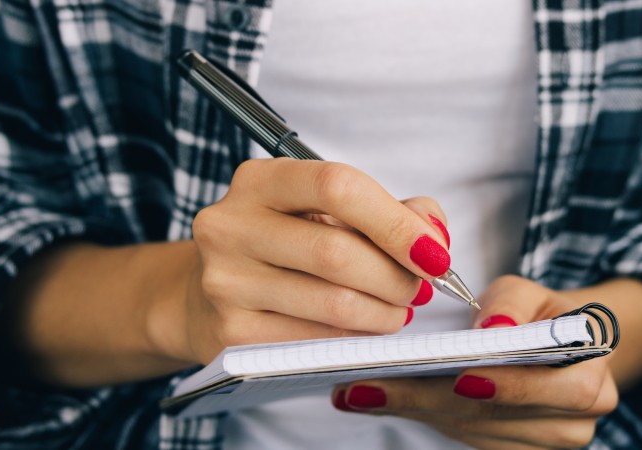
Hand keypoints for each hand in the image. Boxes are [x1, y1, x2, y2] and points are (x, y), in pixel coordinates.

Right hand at [151, 158, 451, 364]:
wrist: (206, 292)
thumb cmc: (283, 244)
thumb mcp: (326, 211)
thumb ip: (388, 211)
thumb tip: (433, 237)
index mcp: (259, 181)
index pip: (337, 186)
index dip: (396, 223)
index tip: (435, 254)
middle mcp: (231, 226)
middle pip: (337, 253)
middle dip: (396, 277)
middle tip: (418, 289)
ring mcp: (225, 283)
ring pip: (334, 304)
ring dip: (385, 314)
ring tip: (397, 310)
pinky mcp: (231, 334)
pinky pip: (317, 342)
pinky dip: (356, 339)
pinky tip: (362, 329)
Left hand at [331, 276, 618, 448]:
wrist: (558, 347)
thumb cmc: (541, 314)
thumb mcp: (531, 292)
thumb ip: (513, 302)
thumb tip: (493, 329)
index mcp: (591, 379)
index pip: (556, 390)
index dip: (509, 386)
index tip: (459, 378)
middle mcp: (576, 423)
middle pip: (498, 417)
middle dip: (428, 399)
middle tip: (369, 386)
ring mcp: (544, 445)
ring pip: (473, 433)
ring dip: (414, 412)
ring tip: (362, 392)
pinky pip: (465, 439)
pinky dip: (423, 417)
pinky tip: (383, 400)